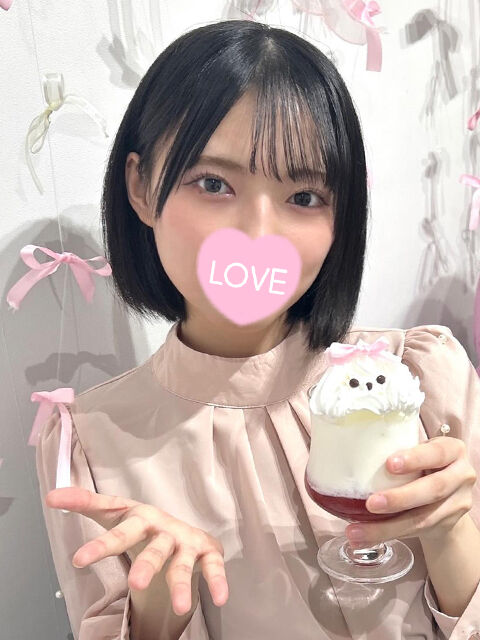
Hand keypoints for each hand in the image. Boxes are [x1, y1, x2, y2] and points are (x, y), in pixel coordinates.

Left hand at [46, 487, 228, 615]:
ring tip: (179, 607)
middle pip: (154, 547)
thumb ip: (86, 504)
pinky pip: (213, 567)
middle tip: (135, 583)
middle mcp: (164, 528)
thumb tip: (50, 496)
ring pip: (182, 562)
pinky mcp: (207, 552)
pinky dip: (218, 581)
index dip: (101, 545)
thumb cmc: (142, 526)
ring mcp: (186, 541)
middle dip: (147, 564)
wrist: (181, 533)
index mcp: (140, 518)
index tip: (79, 559)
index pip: (119, 531)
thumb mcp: (116, 515)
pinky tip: (220, 598)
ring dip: (181, 582)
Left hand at [345, 436, 476, 547]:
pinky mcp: (446, 524)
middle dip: (400, 498)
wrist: (449, 493)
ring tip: (357, 532)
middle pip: (433, 489)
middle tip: (370, 504)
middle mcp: (461, 476)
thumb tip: (351, 450)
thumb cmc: (424, 463)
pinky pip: (415, 532)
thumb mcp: (420, 450)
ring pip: (422, 519)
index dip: (414, 459)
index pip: (436, 453)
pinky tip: (364, 539)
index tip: (389, 464)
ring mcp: (457, 503)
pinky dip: (387, 535)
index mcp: (452, 450)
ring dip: (386, 528)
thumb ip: (399, 448)